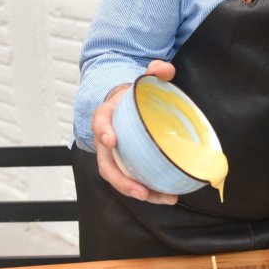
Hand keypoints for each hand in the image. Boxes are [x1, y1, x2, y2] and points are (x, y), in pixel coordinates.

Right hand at [91, 59, 178, 204]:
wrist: (125, 106)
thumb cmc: (132, 96)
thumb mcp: (141, 81)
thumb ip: (153, 72)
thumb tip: (164, 69)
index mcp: (106, 116)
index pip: (100, 122)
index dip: (102, 132)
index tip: (111, 140)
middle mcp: (106, 141)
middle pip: (107, 165)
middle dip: (122, 180)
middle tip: (140, 190)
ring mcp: (115, 157)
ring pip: (121, 179)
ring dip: (139, 192)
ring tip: (162, 198)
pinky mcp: (127, 166)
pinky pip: (134, 182)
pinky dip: (150, 191)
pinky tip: (168, 196)